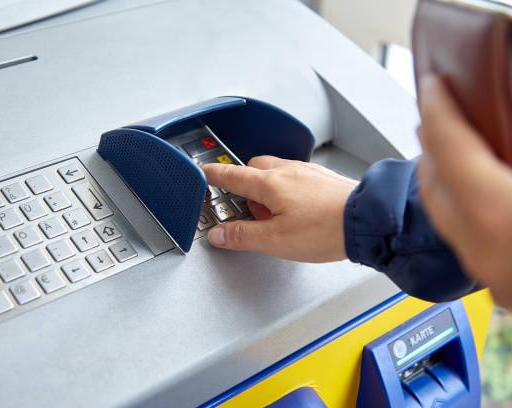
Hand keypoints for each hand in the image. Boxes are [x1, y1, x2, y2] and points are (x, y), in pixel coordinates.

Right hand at [200, 157, 357, 261]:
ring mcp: (307, 172)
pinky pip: (295, 176)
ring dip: (266, 188)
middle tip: (242, 206)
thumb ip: (243, 236)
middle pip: (253, 168)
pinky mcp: (323, 178)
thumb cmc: (327, 229)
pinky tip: (297, 209)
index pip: (231, 175)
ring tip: (272, 216)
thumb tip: (220, 234)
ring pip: (275, 171)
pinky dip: (287, 189)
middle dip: (242, 183)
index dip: (212, 174)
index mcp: (270, 184)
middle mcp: (288, 171)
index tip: (202, 173)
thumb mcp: (276, 240)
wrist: (369, 219)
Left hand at [417, 75, 511, 308]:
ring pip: (440, 210)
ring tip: (445, 141)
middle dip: (432, 139)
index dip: (440, 109)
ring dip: (439, 170)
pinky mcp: (498, 282)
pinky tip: (471, 187)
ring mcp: (486, 269)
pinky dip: (455, 199)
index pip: (451, 147)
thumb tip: (507, 118)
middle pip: (434, 180)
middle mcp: (481, 245)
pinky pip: (458, 231)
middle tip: (435, 107)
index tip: (433, 84)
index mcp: (499, 214)